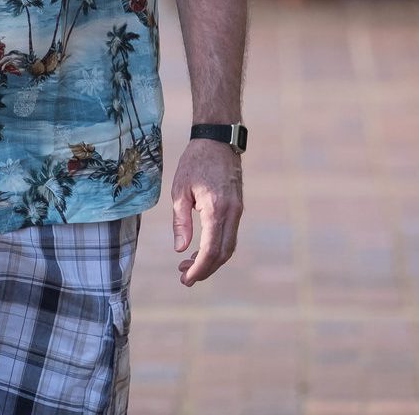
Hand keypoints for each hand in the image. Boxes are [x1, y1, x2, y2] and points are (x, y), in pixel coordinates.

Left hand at [171, 139, 243, 285]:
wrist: (218, 140)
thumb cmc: (195, 162)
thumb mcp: (179, 191)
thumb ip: (181, 222)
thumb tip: (181, 250)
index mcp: (216, 209)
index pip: (211, 249)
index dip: (200, 269)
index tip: (186, 278)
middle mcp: (232, 212)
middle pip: (224, 253)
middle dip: (205, 269)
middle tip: (184, 277)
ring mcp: (238, 210)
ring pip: (229, 246)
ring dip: (212, 260)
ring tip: (189, 265)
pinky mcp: (238, 207)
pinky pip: (230, 235)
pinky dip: (218, 247)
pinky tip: (201, 249)